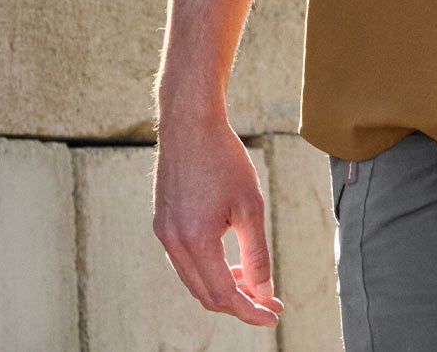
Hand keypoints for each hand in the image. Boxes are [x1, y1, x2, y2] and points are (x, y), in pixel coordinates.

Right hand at [152, 114, 283, 325]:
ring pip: (194, 280)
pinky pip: (185, 261)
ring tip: (251, 280)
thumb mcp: (250, 206)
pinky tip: (228, 259)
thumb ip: (257, 253)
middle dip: (239, 302)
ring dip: (223, 286)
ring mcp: (163, 233)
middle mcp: (173, 243)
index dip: (250, 309)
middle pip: (206, 294)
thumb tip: (264, 291)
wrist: (190, 123)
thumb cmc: (224, 159)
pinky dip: (208, 268)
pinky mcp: (162, 223)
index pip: (224, 294)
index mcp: (195, 241)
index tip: (274, 314)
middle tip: (268, 301)